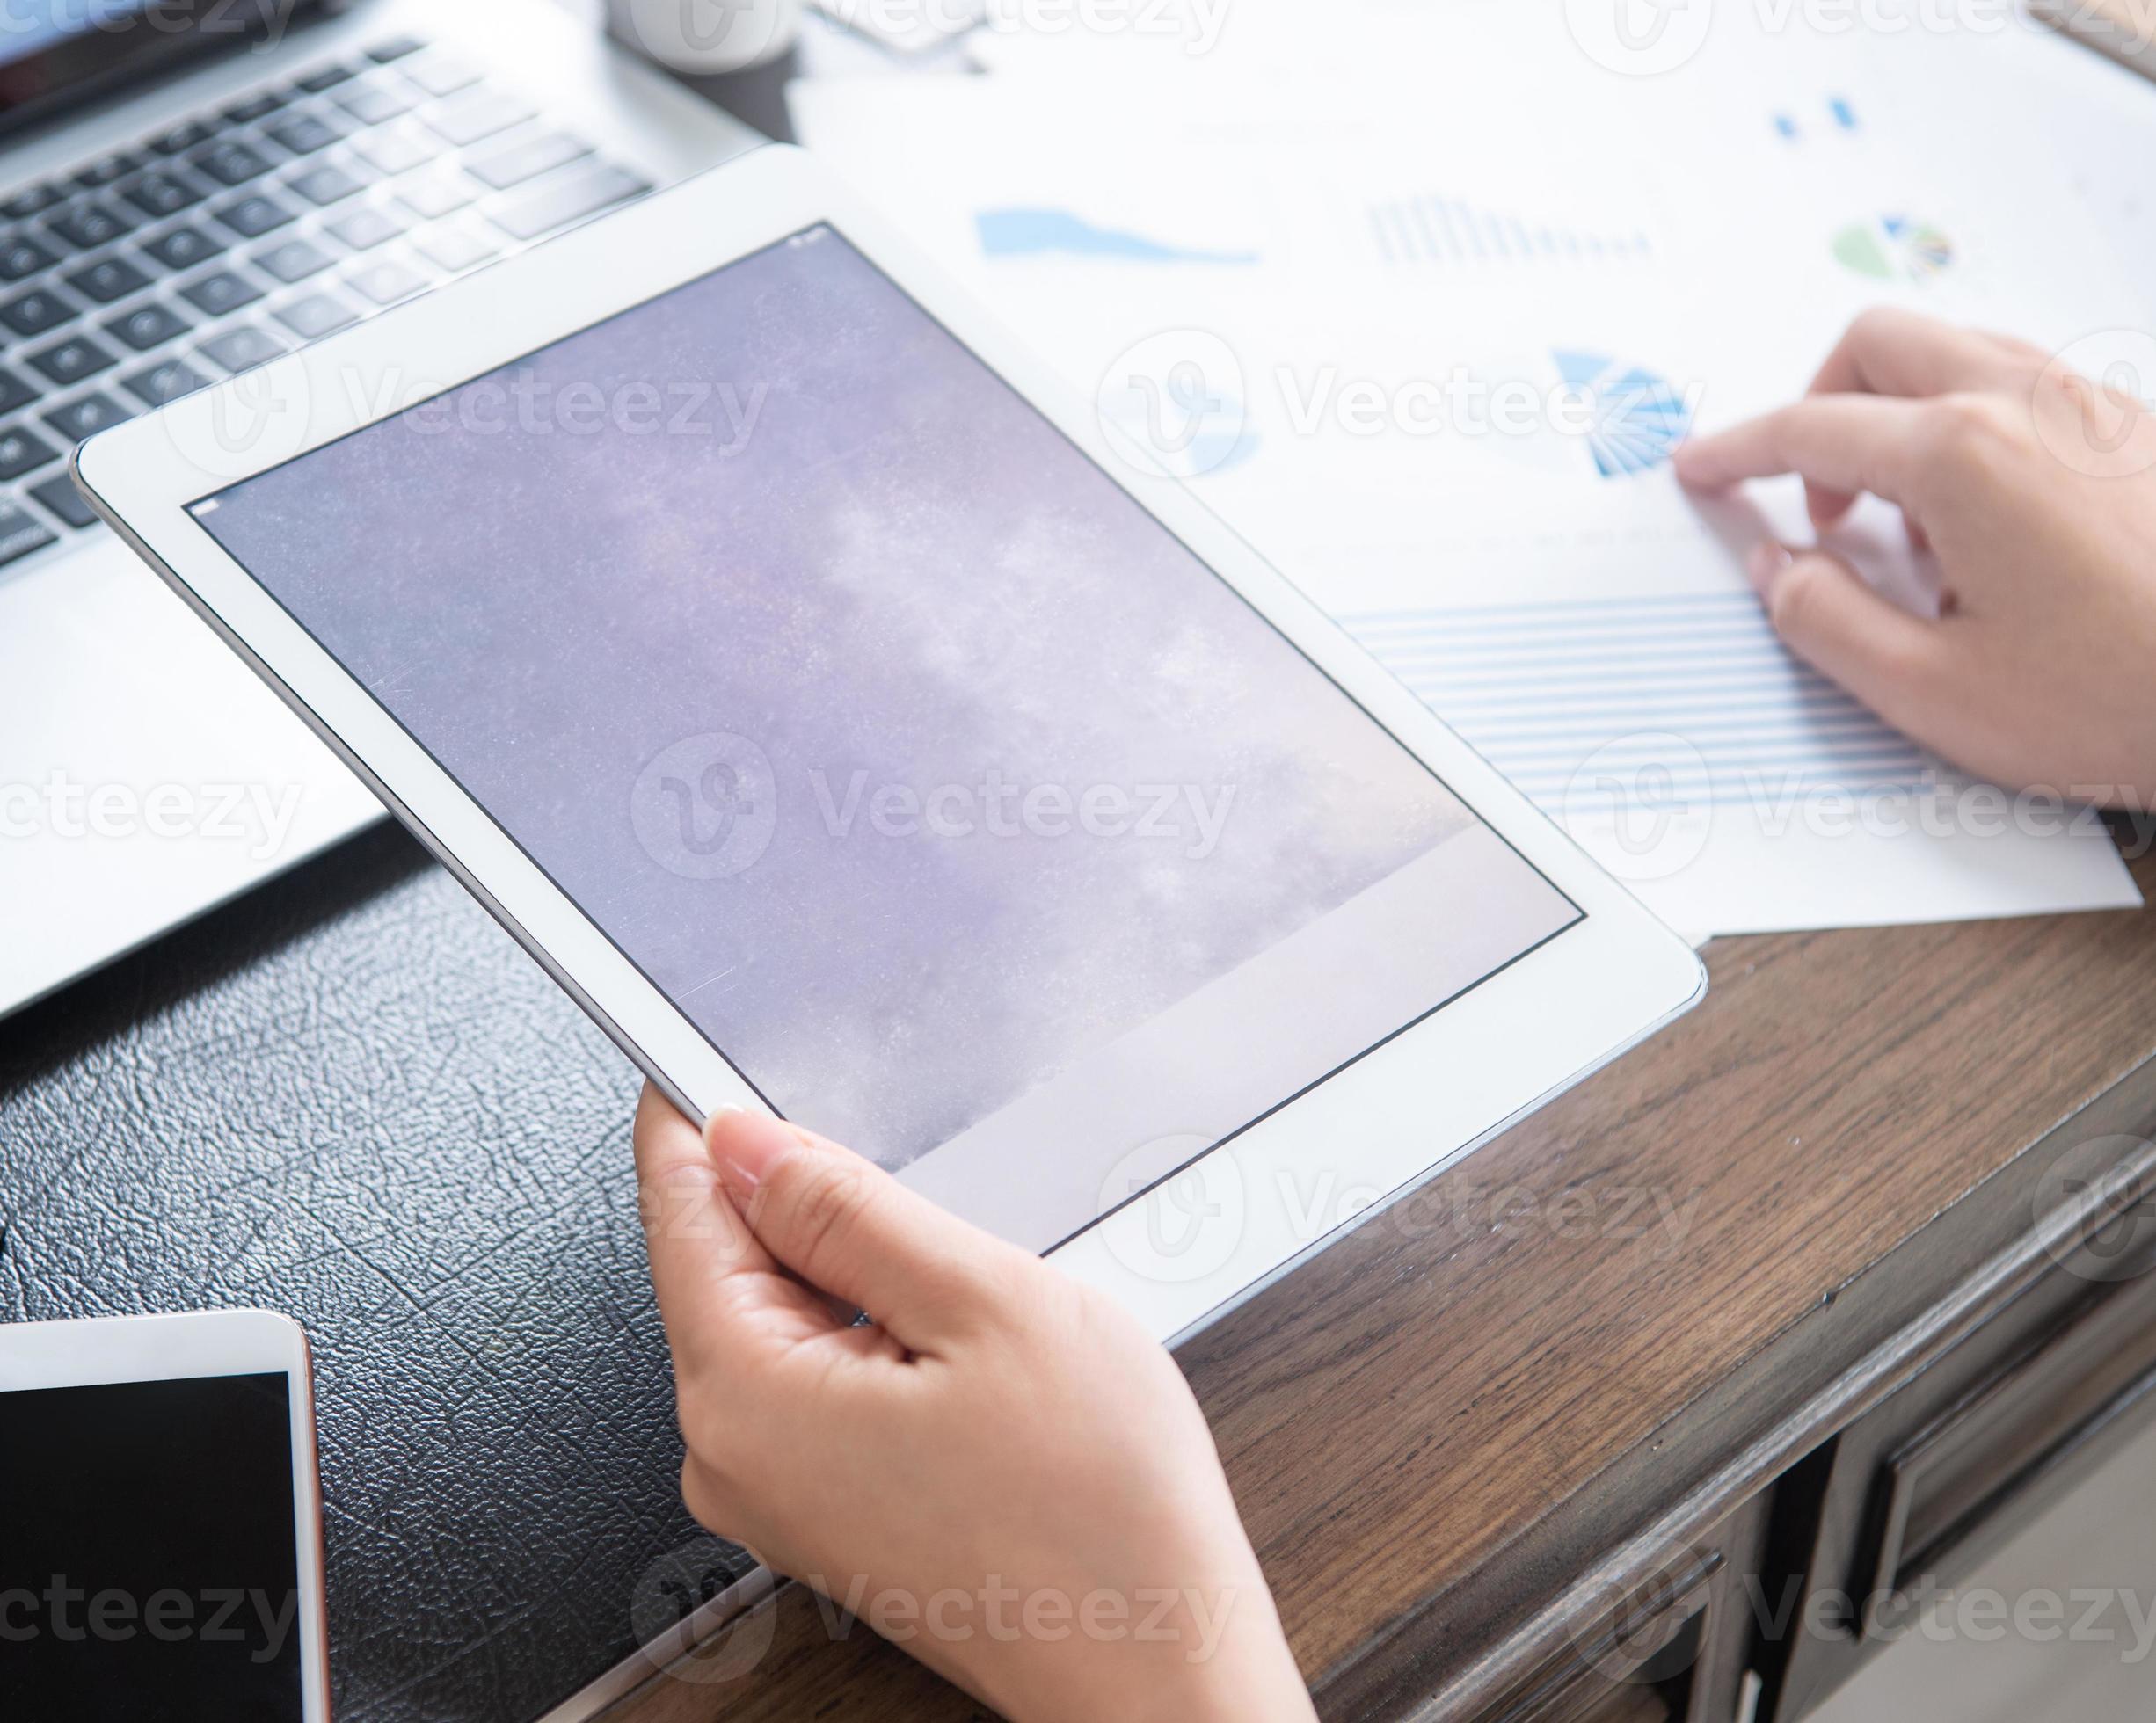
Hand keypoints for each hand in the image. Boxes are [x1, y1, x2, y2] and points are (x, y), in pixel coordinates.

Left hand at [632, 1086, 1314, 1722]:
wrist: (1157, 1664)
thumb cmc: (1097, 1514)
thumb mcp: (985, 1304)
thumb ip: (847, 1209)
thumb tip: (745, 1142)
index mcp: (748, 1393)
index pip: (679, 1210)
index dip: (701, 1120)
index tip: (708, 1056)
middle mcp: (732, 1452)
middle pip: (727, 1260)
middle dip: (804, 1202)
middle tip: (916, 1194)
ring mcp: (775, 1488)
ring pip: (783, 1315)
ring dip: (855, 1271)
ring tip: (966, 1298)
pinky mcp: (825, 1505)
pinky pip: (816, 1374)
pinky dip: (873, 1330)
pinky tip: (962, 1351)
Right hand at [1673, 308, 2155, 805]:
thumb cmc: (2121, 698)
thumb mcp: (1932, 692)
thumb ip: (1825, 621)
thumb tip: (1776, 569)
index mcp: (1959, 455)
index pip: (1809, 428)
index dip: (1737, 450)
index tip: (1701, 467)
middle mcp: (2026, 402)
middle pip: (1879, 345)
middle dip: (1817, 408)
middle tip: (1813, 505)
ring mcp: (2091, 405)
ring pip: (1955, 353)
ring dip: (1896, 416)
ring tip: (1905, 528)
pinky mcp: (2136, 429)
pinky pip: (2021, 386)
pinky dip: (1966, 426)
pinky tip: (1983, 526)